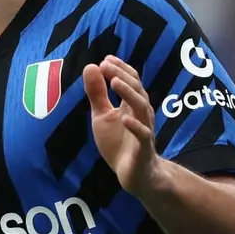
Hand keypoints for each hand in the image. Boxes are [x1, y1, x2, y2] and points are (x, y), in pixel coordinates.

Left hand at [83, 55, 165, 196]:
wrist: (134, 174)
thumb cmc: (119, 142)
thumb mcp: (102, 115)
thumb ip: (97, 93)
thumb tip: (90, 67)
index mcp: (131, 104)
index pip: (130, 80)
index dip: (120, 68)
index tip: (105, 59)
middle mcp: (141, 113)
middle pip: (136, 89)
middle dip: (122, 75)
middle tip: (105, 65)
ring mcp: (144, 130)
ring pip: (142, 108)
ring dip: (129, 94)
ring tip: (114, 82)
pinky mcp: (144, 148)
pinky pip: (143, 135)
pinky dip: (135, 126)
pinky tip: (124, 118)